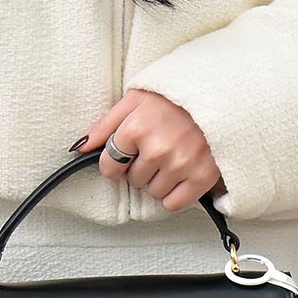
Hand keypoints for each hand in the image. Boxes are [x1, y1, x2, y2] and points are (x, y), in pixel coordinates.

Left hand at [76, 89, 222, 210]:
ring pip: (153, 192)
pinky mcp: (202, 176)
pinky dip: (175, 194)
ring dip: (158, 179)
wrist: (217, 93)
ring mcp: (180, 164)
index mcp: (136, 128)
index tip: (126, 154)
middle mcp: (157, 149)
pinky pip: (174, 204)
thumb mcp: (134, 99)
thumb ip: (105, 125)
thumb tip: (80, 148)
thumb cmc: (173, 95)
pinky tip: (180, 174)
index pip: (109, 165)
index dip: (115, 162)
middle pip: (133, 180)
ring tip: (171, 156)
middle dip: (140, 167)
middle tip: (156, 147)